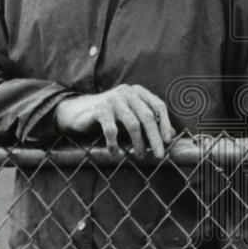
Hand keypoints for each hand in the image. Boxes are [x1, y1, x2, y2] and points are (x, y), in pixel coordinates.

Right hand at [54, 84, 175, 157]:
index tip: (168, 140)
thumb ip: (149, 121)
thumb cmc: (109, 115)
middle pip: (147, 116)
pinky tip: (115, 153)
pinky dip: (115, 145)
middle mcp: (126, 93)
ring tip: (139, 156)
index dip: (165, 123)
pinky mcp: (99, 110)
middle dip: (155, 138)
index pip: (158, 105)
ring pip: (133, 124)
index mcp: (137, 92)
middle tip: (159, 155)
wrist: (76, 111)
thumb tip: (171, 135)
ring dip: (138, 143)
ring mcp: (113, 100)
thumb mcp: (130, 114)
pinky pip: (112, 130)